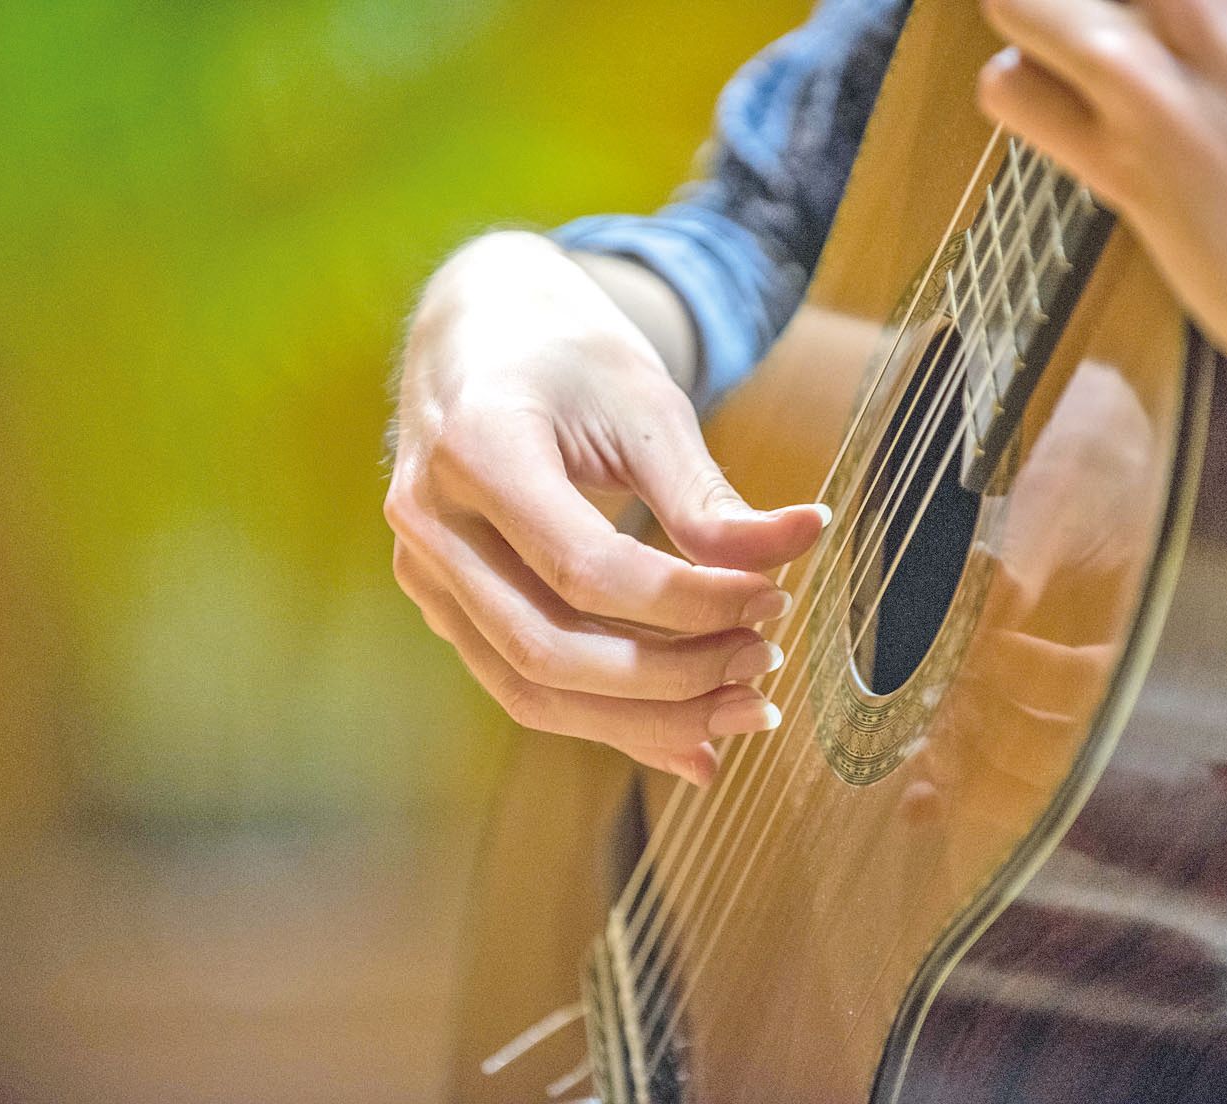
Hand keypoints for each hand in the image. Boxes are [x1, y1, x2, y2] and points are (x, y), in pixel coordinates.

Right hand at [385, 231, 827, 784]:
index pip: (586, 569)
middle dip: (671, 677)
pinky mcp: (446, 605)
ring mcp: (424, 573)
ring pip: (530, 689)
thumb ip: (707, 494)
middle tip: (763, 662)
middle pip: (549, 650)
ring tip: (743, 710)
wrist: (479, 331)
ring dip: (645, 720)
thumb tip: (802, 544)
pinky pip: (524, 684)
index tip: (774, 600)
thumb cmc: (566, 353)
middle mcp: (429, 523)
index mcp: (474, 451)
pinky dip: (610, 718)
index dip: (690, 601)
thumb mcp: (644, 402)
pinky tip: (692, 735)